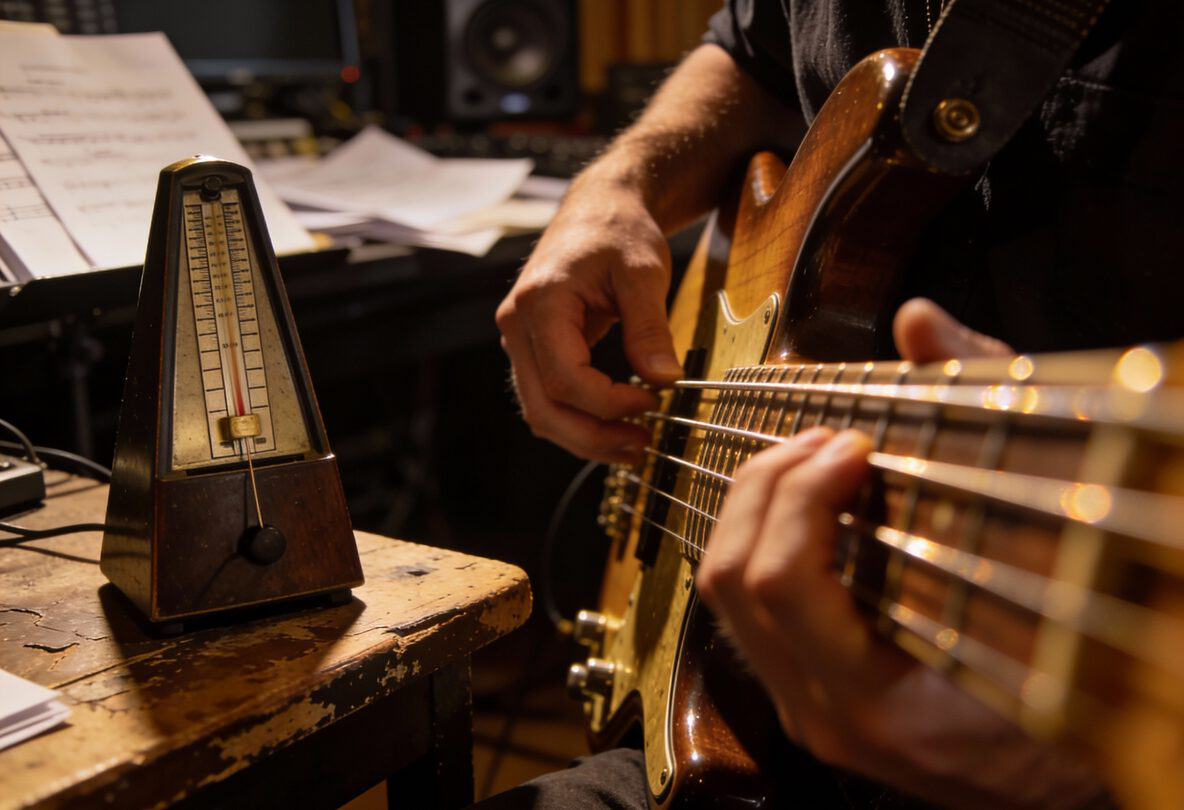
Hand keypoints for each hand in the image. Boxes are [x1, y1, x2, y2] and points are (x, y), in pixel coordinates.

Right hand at [496, 179, 683, 463]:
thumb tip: (664, 379)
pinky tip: (615, 427)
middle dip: (593, 437)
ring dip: (584, 438)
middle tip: (642, 446)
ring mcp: (519, 339)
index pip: (566, 379)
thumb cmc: (619, 230)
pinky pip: (547, 398)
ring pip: (541, 411)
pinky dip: (579, 420)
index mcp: (540, 303)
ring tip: (633, 446)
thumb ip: (649, 327)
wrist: (600, 208)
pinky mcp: (533, 348)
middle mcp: (517, 326)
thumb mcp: (643, 272)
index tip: (654, 402)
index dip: (610, 404)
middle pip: (543, 407)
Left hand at [696, 299, 1108, 808]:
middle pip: (734, 581)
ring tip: (811, 459)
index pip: (783, 586)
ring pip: (724, 595)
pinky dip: (761, 538)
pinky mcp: (809, 699)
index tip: (852, 444)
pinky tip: (807, 504)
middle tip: (823, 440)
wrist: (1067, 777)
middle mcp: (829, 715)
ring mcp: (811, 712)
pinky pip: (747, 612)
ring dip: (754, 506)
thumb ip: (984, 430)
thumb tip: (920, 322)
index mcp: (885, 702)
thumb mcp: (1054, 560)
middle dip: (765, 486)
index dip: (800, 496)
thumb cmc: (1078, 670)